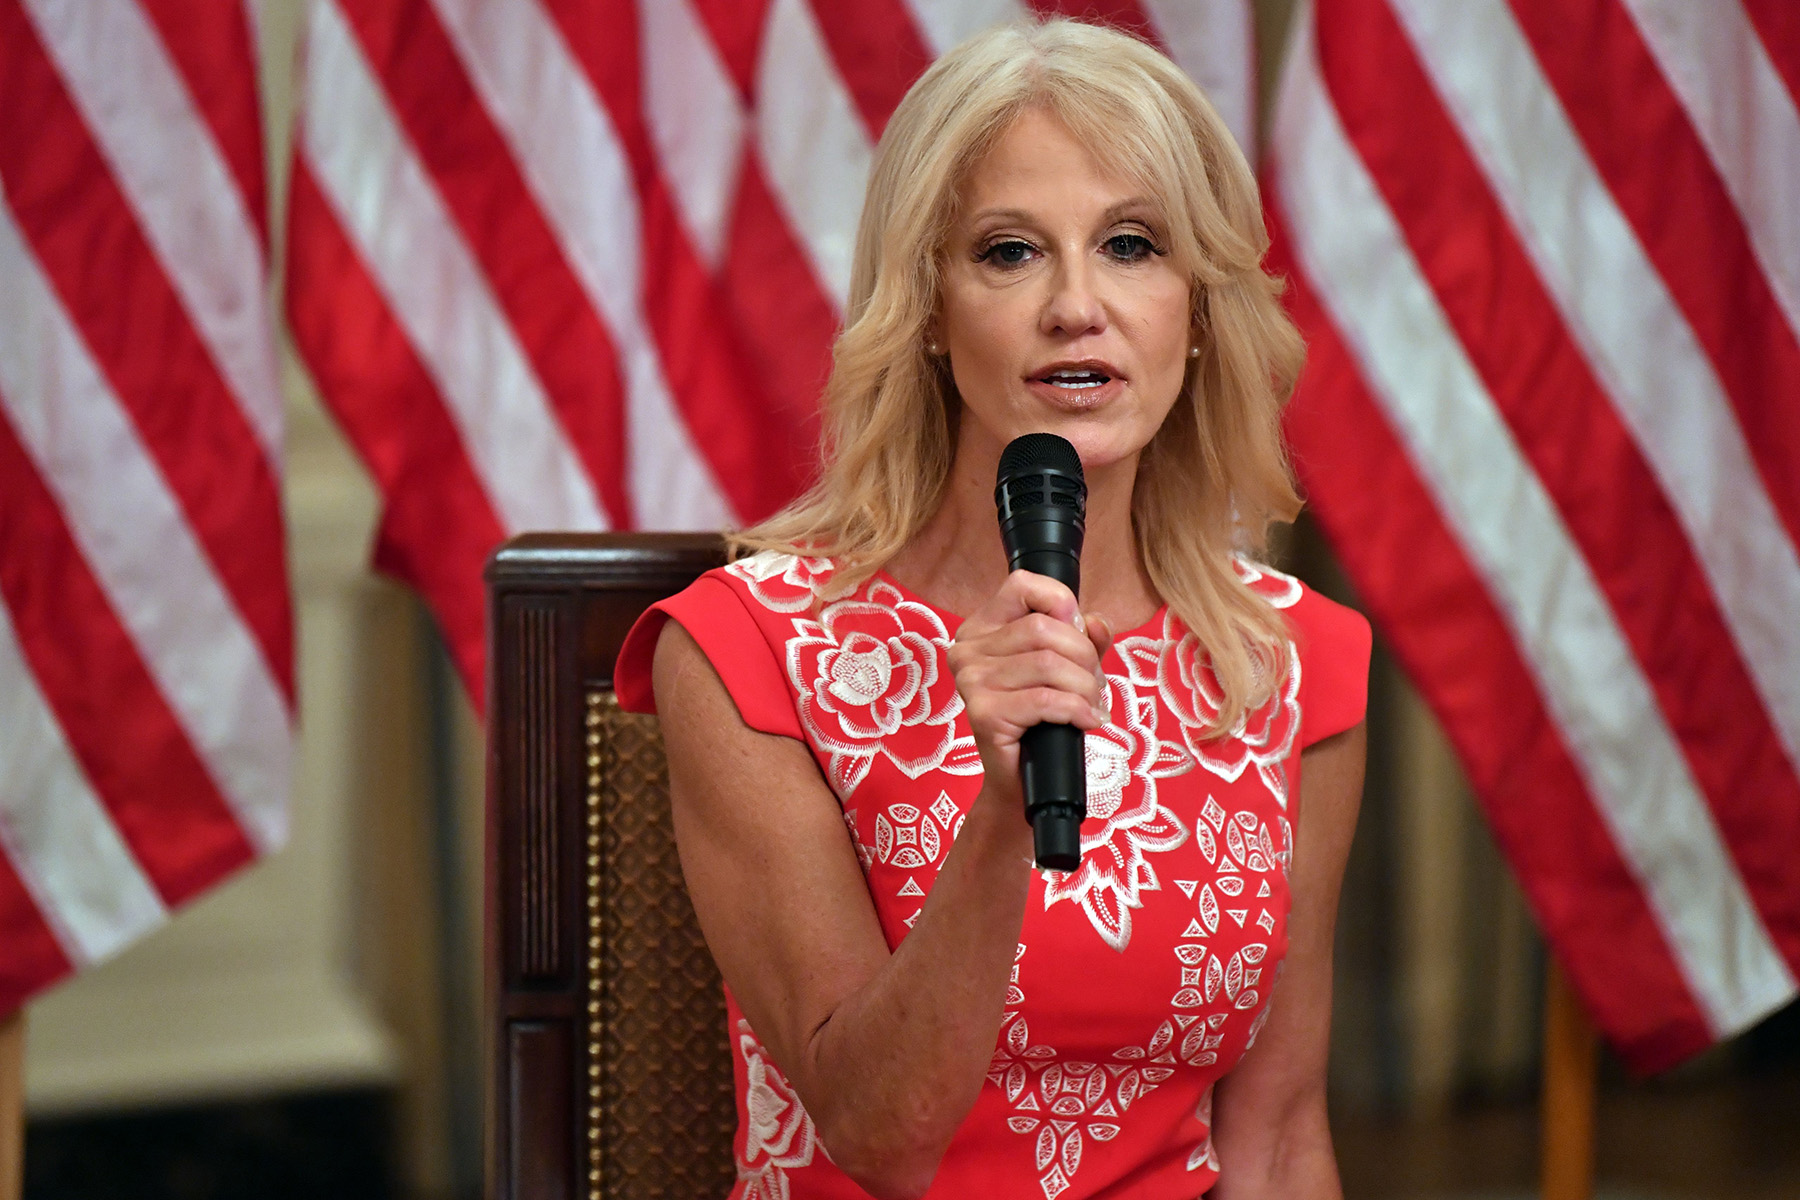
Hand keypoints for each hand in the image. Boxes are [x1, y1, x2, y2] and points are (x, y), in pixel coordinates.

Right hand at [946, 571, 1114, 802]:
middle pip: (1044, 627)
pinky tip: (1087, 721)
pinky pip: (1046, 699)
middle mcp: (968, 650)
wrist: (1019, 782)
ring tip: (1092, 705)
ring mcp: (971, 681)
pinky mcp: (983, 713)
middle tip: (1094, 685)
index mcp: (982, 629)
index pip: (1022, 584)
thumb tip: (1095, 623)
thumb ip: (1083, 638)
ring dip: (1085, 687)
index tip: (1080, 634)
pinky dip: (1077, 710)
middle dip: (1084, 657)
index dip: (1061, 601)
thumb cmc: (1040, 722)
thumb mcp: (1065, 670)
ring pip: (1049, 663)